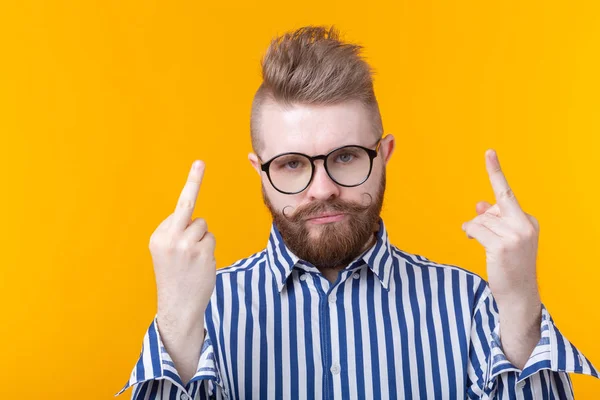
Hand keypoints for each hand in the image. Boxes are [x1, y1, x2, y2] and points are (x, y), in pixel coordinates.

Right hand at [150, 160, 215, 330]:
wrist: (178, 306)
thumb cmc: (175, 278)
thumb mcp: (166, 253)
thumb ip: (176, 234)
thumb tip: (196, 221)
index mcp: (157, 236)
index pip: (177, 212)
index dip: (186, 205)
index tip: (197, 165)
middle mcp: (169, 237)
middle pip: (187, 205)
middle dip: (193, 180)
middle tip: (199, 162)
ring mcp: (187, 244)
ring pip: (203, 225)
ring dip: (202, 240)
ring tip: (193, 260)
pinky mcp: (203, 251)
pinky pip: (211, 238)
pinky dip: (209, 250)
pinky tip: (200, 265)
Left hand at [461, 149, 540, 306]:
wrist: (519, 295)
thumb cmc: (511, 265)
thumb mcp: (505, 239)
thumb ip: (493, 219)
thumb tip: (479, 204)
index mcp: (529, 220)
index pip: (507, 193)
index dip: (495, 172)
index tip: (488, 152)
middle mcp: (525, 224)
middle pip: (491, 206)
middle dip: (480, 218)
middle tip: (477, 234)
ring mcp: (514, 236)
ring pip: (479, 219)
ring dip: (474, 230)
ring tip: (484, 246)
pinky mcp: (501, 246)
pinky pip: (475, 229)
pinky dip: (471, 234)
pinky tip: (474, 243)